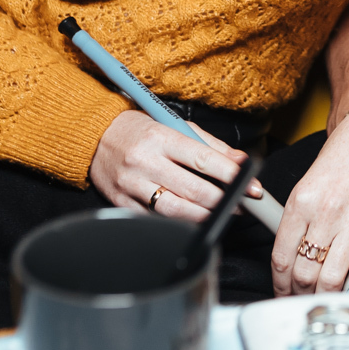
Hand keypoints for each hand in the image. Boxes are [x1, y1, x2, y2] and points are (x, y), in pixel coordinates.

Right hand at [88, 110, 262, 221]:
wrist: (95, 137)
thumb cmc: (140, 130)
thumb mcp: (175, 126)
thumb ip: (211, 145)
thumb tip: (241, 161)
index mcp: (160, 138)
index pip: (203, 160)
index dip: (232, 176)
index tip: (252, 187)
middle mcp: (145, 162)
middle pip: (192, 190)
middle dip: (224, 200)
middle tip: (243, 205)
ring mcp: (131, 185)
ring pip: (175, 210)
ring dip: (205, 216)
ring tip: (223, 214)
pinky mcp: (122, 203)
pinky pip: (155, 220)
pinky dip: (178, 223)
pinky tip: (194, 220)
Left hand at [273, 79, 348, 293]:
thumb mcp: (313, 176)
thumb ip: (301, 212)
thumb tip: (293, 246)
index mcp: (301, 199)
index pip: (281, 256)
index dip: (279, 283)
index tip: (282, 292)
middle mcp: (324, 212)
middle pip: (303, 273)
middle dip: (299, 296)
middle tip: (301, 303)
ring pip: (330, 279)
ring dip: (325, 299)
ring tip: (324, 304)